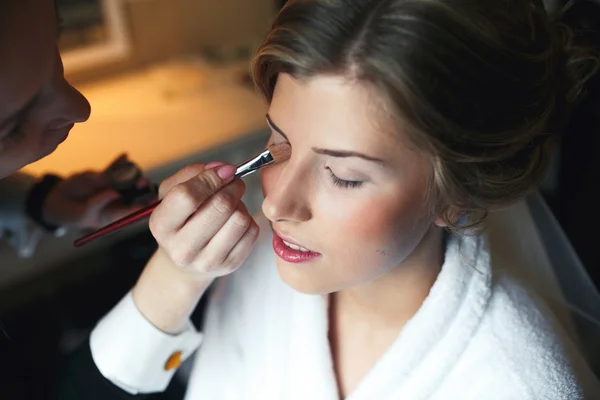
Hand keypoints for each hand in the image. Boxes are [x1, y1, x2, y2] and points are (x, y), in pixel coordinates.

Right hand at [43, 169, 153, 229]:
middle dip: (142, 188)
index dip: (145, 207)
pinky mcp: (103, 177)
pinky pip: (113, 169)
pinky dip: (118, 162)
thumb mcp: (84, 213)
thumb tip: (116, 193)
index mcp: (116, 214)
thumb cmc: (73, 213)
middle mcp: (118, 201)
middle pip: (135, 194)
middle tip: (143, 182)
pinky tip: (125, 155)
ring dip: (132, 173)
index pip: (135, 212)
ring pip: (126, 179)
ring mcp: (111, 187)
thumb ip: (98, 203)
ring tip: (134, 166)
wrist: (59, 201)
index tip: (151, 202)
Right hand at [149, 162, 259, 279]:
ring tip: (232, 205)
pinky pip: (251, 232)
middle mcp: (182, 248)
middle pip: (220, 206)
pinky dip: (248, 220)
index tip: (224, 171)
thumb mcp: (171, 193)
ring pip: (240, 219)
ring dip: (240, 205)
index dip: (210, 178)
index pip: (188, 196)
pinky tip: (235, 221)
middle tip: (234, 183)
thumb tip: (222, 169)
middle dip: (233, 187)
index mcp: (161, 225)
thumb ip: (192, 173)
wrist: (185, 261)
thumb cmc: (180, 220)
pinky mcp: (229, 265)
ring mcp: (206, 260)